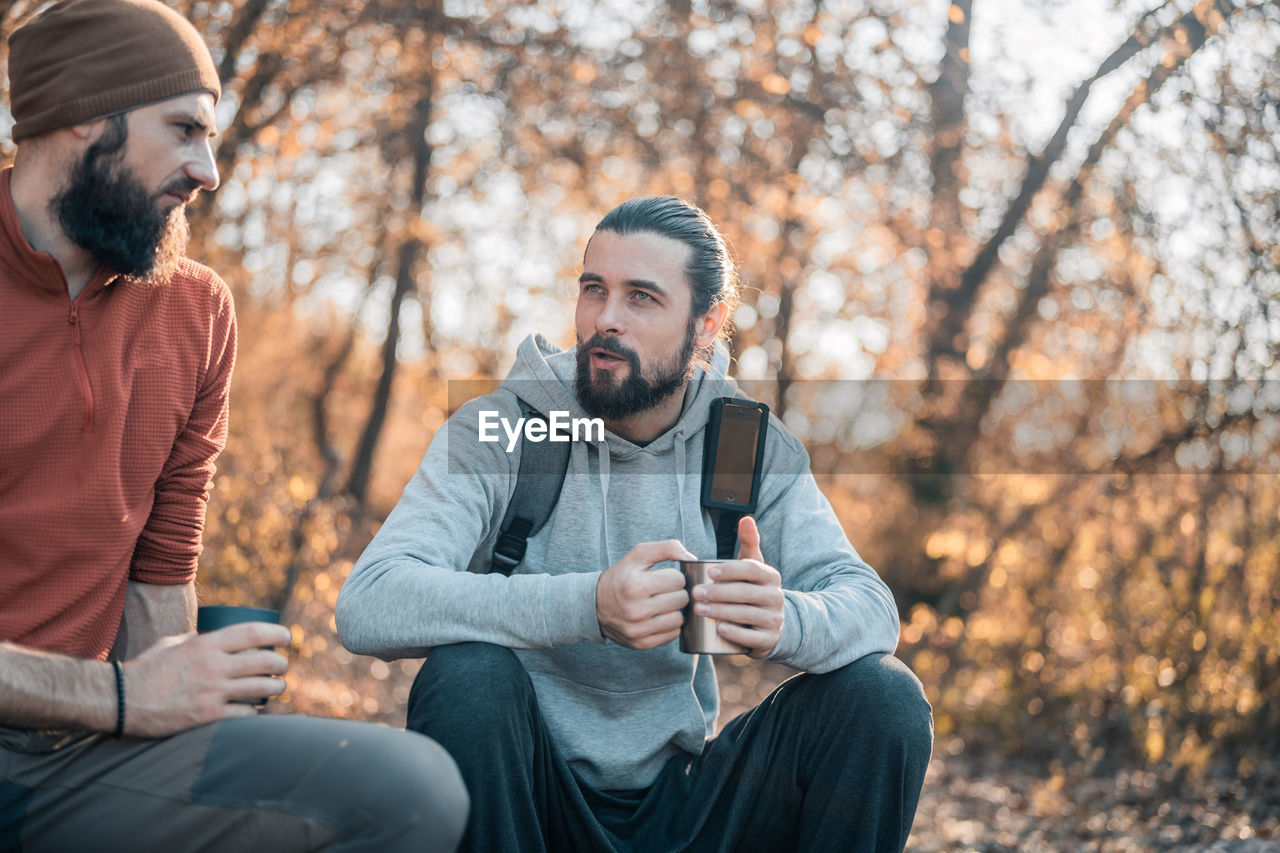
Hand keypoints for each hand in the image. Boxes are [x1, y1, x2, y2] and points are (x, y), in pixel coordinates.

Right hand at [121, 622, 290, 736]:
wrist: (122, 700)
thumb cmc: (146, 669)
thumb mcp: (174, 644)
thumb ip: (199, 641)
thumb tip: (220, 638)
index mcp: (206, 644)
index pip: (254, 634)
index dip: (277, 635)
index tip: (287, 638)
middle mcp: (214, 666)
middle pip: (265, 661)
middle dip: (281, 663)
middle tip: (283, 665)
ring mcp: (212, 692)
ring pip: (261, 688)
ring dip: (276, 688)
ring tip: (278, 687)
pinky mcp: (208, 716)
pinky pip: (244, 714)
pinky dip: (254, 712)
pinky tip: (255, 710)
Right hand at [596, 540, 694, 649]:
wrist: (595, 605)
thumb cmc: (621, 577)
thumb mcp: (639, 555)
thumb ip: (667, 548)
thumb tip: (692, 558)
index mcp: (636, 586)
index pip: (678, 580)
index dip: (674, 576)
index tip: (664, 578)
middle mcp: (637, 610)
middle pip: (682, 599)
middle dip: (677, 592)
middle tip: (664, 591)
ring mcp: (639, 630)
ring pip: (680, 619)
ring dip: (675, 610)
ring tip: (663, 604)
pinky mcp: (641, 643)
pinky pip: (673, 635)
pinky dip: (670, 625)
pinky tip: (659, 617)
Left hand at [691, 517, 783, 657]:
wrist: (770, 626)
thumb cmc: (753, 590)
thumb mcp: (753, 566)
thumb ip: (749, 542)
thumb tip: (746, 518)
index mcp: (770, 577)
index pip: (752, 570)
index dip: (731, 570)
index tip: (708, 573)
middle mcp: (776, 597)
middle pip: (746, 594)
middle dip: (719, 593)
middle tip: (695, 593)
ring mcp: (774, 620)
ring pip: (747, 615)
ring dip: (721, 612)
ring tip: (698, 609)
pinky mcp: (768, 640)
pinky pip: (753, 637)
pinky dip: (736, 634)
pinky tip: (718, 629)